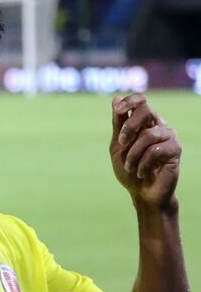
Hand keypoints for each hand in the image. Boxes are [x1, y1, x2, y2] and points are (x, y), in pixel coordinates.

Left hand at [110, 94, 181, 209]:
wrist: (142, 193)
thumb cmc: (129, 170)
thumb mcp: (118, 146)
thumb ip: (118, 125)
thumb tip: (115, 98)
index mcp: (144, 123)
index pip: (141, 101)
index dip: (130, 101)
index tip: (119, 109)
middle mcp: (159, 126)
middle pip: (146, 110)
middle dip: (129, 127)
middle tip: (121, 143)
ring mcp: (169, 137)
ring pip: (148, 135)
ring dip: (133, 154)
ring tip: (130, 167)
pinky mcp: (175, 150)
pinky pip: (155, 150)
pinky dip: (142, 163)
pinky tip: (141, 172)